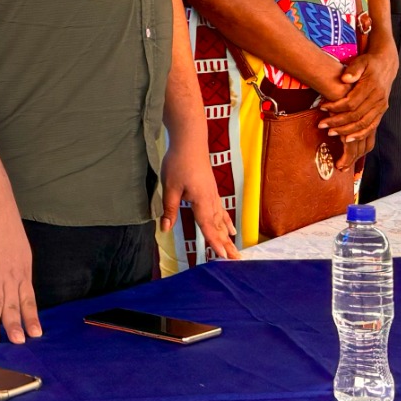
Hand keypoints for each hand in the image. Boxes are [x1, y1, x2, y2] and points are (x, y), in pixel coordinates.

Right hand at [0, 206, 40, 344]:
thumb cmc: (5, 225)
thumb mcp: (20, 249)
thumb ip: (17, 268)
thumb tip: (17, 283)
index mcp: (22, 271)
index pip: (28, 299)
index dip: (31, 317)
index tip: (36, 335)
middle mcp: (10, 275)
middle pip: (13, 304)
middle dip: (15, 325)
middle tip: (18, 343)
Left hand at [160, 138, 236, 259]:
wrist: (190, 141)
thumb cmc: (179, 162)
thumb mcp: (170, 187)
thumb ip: (169, 209)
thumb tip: (165, 229)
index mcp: (202, 201)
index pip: (208, 227)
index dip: (215, 243)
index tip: (223, 256)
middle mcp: (211, 200)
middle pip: (219, 226)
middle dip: (226, 244)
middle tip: (235, 259)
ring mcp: (213, 195)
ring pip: (221, 220)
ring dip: (227, 235)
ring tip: (234, 248)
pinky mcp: (211, 190)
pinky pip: (221, 210)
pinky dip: (225, 221)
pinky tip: (229, 228)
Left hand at [319, 50, 392, 139]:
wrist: (386, 65)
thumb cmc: (369, 63)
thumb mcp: (361, 61)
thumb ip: (353, 69)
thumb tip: (345, 78)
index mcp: (372, 86)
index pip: (352, 102)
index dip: (336, 107)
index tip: (322, 108)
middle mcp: (378, 98)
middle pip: (356, 116)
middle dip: (337, 122)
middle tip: (322, 125)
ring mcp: (381, 107)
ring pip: (364, 124)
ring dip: (346, 131)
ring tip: (331, 133)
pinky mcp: (381, 112)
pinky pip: (371, 127)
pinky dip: (359, 135)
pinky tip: (347, 139)